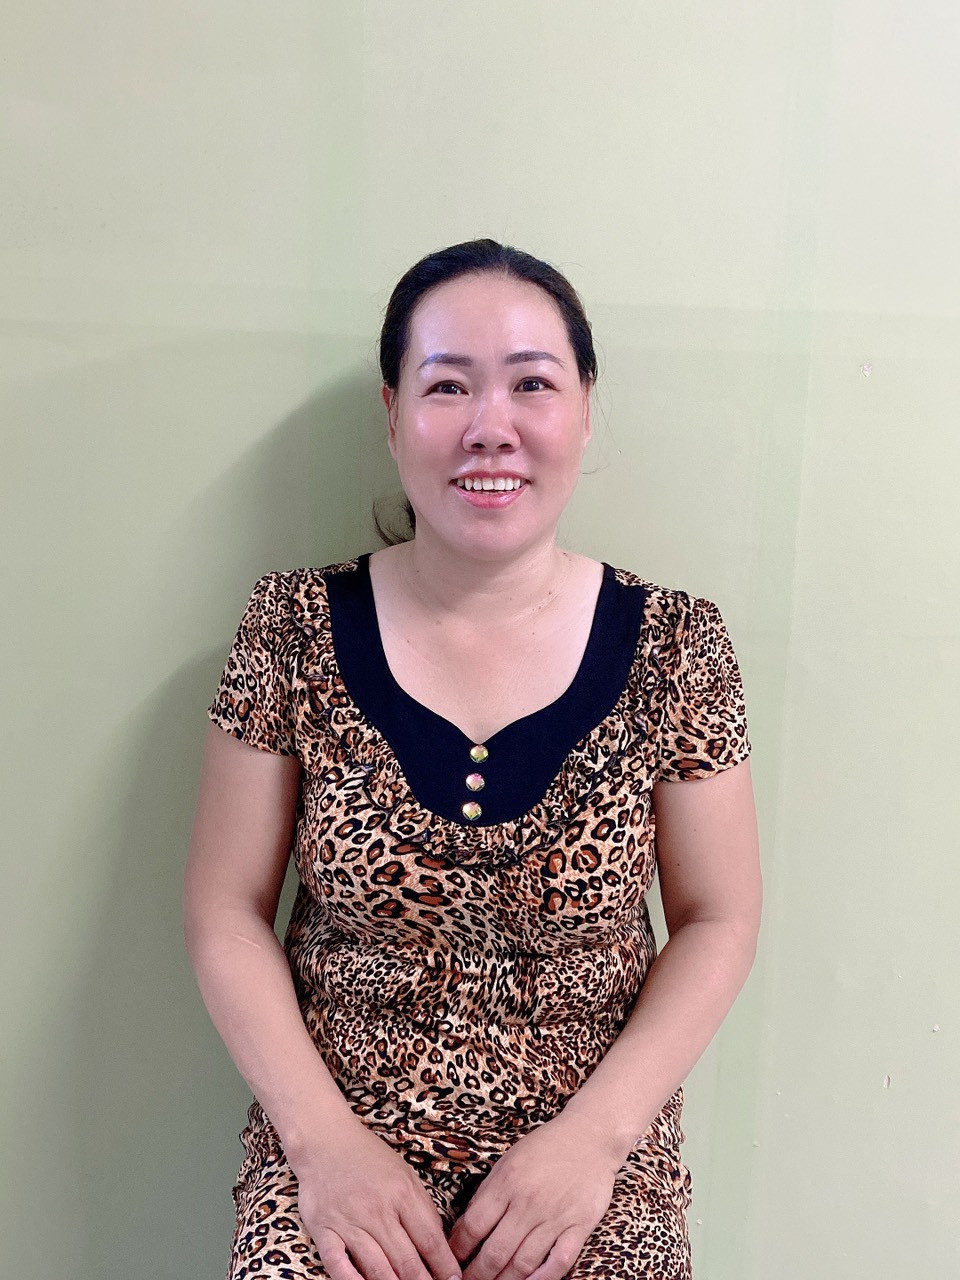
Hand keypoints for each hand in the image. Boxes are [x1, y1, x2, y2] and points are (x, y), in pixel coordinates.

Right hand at [289, 1116, 462, 1279]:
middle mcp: (377, 1209)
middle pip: (407, 1259)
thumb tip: (439, 1243)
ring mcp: (349, 1220)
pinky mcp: (323, 1229)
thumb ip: (420, 1206)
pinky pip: (338, 1264)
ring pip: (377, 1267)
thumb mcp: (403, 1173)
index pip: (430, 1239)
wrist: (324, 1139)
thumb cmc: (368, 1157)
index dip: (444, 1265)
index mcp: (402, 1193)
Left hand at [447, 1113, 621, 1279]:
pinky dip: (543, 1279)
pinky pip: (559, 1261)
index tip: (452, 1261)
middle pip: (496, 1251)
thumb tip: (465, 1227)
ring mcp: (555, 1216)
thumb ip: (488, 1193)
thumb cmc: (545, 1147)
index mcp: (507, 1182)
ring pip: (524, 1262)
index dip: (459, 1249)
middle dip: (477, 1274)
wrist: (590, 1136)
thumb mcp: (508, 1160)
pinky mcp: (579, 1226)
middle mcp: (529, 1202)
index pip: (474, 1226)